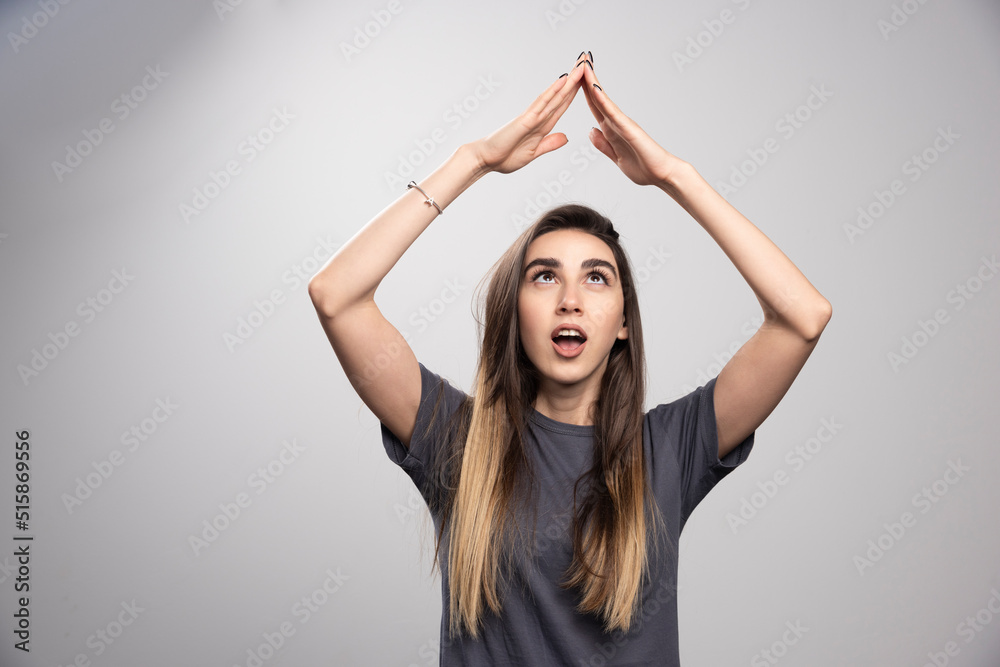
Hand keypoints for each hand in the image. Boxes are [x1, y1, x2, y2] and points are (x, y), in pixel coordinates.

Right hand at [470, 56, 585, 174]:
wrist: (485, 160)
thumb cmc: (504, 157)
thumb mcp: (533, 153)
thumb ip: (549, 144)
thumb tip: (566, 137)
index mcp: (543, 126)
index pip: (562, 105)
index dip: (575, 91)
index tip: (586, 78)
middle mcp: (539, 117)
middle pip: (561, 95)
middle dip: (576, 79)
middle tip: (587, 60)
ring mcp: (532, 116)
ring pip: (555, 95)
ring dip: (569, 80)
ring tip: (582, 64)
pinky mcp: (525, 120)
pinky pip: (542, 103)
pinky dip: (553, 91)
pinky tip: (564, 80)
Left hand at [579, 54, 687, 187]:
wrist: (663, 176)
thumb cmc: (644, 168)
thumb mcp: (616, 158)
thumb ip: (603, 145)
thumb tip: (591, 131)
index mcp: (611, 130)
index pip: (594, 105)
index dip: (583, 90)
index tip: (574, 74)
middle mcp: (616, 122)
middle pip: (597, 96)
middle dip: (587, 77)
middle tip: (580, 56)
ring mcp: (623, 123)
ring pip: (603, 99)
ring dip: (593, 81)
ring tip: (585, 63)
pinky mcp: (629, 129)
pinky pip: (613, 112)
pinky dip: (603, 100)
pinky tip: (594, 88)